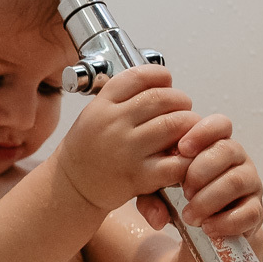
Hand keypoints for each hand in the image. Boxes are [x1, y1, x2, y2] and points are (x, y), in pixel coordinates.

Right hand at [56, 65, 198, 211]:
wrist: (73, 186)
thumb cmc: (89, 150)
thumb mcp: (95, 114)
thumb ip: (124, 98)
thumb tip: (164, 84)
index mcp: (101, 106)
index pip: (138, 76)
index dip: (160, 75)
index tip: (167, 80)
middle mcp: (113, 124)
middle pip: (162, 98)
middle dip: (181, 101)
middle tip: (181, 109)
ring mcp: (127, 150)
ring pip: (176, 124)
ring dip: (189, 126)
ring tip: (184, 132)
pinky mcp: (139, 176)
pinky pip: (177, 162)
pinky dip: (188, 158)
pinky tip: (181, 156)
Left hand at [136, 113, 262, 240]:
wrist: (204, 232)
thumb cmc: (181, 200)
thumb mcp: (160, 192)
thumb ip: (151, 196)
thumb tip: (157, 217)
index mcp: (215, 145)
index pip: (220, 124)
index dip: (202, 132)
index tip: (181, 149)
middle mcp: (238, 160)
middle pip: (227, 149)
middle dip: (201, 170)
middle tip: (183, 191)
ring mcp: (250, 184)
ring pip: (236, 181)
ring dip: (208, 199)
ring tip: (189, 216)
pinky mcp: (256, 210)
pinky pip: (249, 212)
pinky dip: (225, 222)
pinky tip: (207, 228)